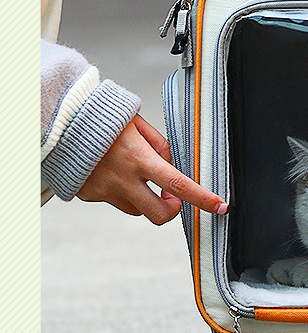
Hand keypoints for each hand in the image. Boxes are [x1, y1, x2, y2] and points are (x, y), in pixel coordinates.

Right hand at [77, 114, 228, 224]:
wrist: (62, 123)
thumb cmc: (102, 118)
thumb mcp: (137, 123)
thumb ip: (158, 145)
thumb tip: (172, 164)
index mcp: (140, 159)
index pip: (179, 185)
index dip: (202, 198)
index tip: (219, 206)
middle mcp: (123, 180)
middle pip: (159, 214)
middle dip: (172, 210)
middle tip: (172, 197)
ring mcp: (105, 191)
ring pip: (137, 210)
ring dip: (144, 199)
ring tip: (135, 174)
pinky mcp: (90, 196)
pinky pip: (115, 201)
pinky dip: (120, 192)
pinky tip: (111, 171)